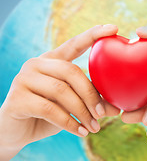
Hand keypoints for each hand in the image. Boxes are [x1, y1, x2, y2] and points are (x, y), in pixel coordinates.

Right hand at [0, 24, 119, 160]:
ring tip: (94, 128)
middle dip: (91, 95)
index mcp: (52, 61)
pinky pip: (50, 109)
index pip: (74, 44)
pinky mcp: (17, 98)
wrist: (18, 131)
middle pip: (71, 71)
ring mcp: (24, 79)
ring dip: (82, 112)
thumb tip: (115, 108)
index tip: (114, 28)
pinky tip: (81, 133)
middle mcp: (37, 64)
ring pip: (62, 91)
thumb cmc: (49, 114)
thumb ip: (92, 103)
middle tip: (102, 114)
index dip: (93, 35)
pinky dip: (69, 123)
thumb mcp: (73, 106)